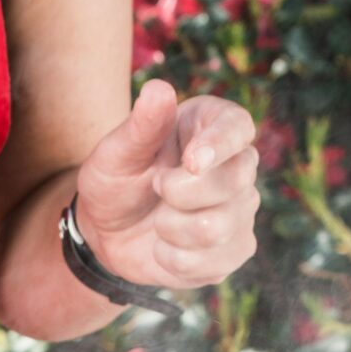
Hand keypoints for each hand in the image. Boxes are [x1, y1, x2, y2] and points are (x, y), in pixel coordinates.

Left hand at [72, 82, 260, 292]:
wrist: (109, 231)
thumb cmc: (116, 180)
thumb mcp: (115, 153)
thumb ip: (140, 126)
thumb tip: (159, 89)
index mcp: (213, 125)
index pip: (238, 127)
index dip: (219, 145)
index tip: (191, 161)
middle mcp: (238, 165)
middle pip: (234, 181)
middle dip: (178, 192)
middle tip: (155, 187)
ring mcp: (241, 209)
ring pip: (217, 227)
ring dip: (170, 229)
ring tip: (158, 219)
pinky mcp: (235, 249)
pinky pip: (211, 262)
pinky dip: (174, 259)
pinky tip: (164, 247)